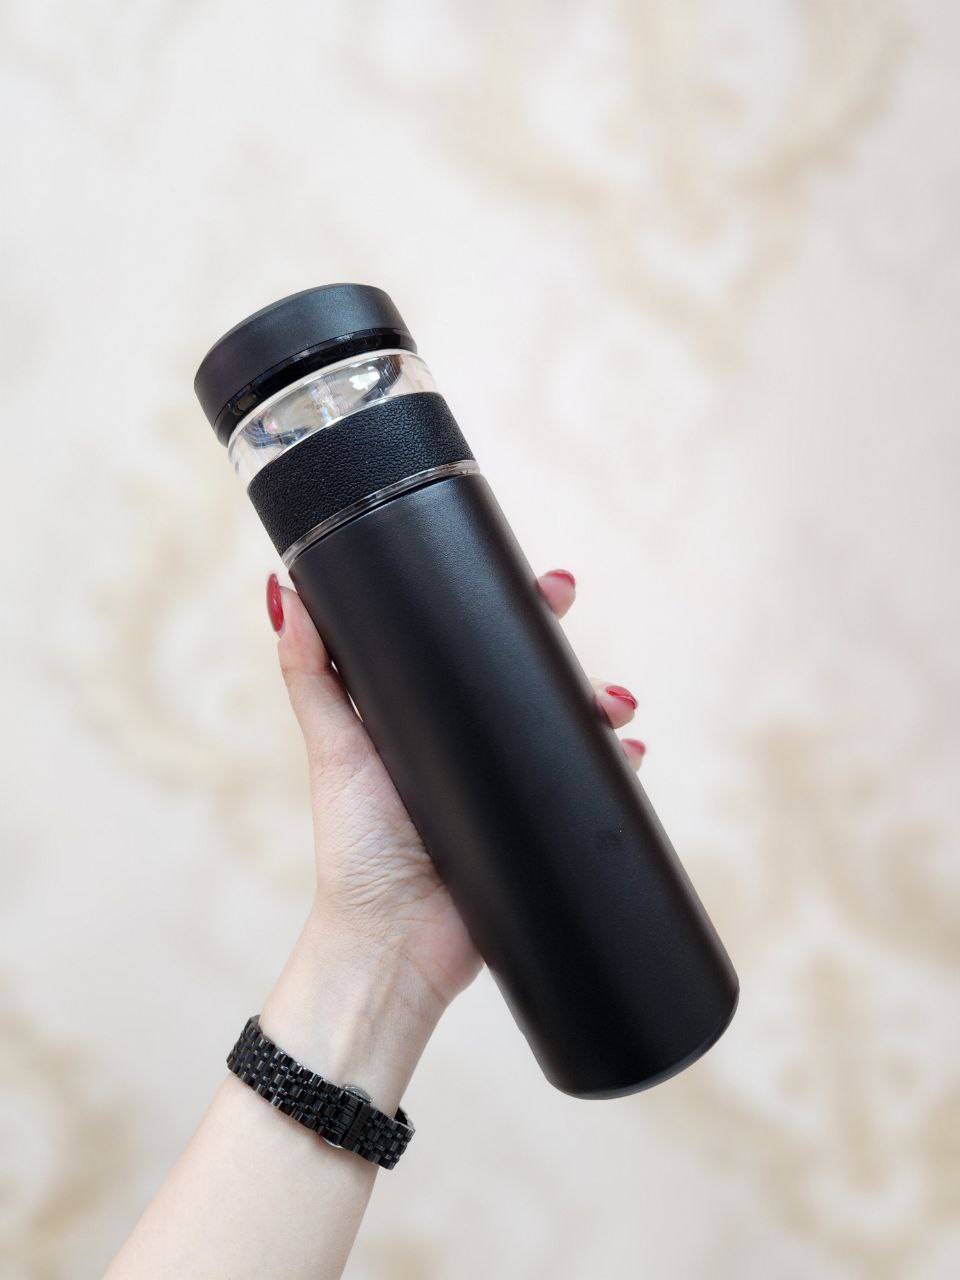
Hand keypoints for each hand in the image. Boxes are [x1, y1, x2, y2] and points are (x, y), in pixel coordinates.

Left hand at [266, 567, 645, 1027]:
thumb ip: (311, 677)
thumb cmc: (355, 850)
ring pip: (565, 724)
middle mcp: (472, 742)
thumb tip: (285, 593)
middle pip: (528, 676)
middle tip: (568, 603)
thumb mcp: (335, 750)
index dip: (502, 607)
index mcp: (425, 716)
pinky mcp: (540, 821)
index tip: (526, 579)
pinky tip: (630, 753)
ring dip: (598, 699)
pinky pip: (589, 784)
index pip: (470, 645)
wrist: (396, 942)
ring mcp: (510, 782)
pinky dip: (616, 764)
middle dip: (558, 640)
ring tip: (611, 703)